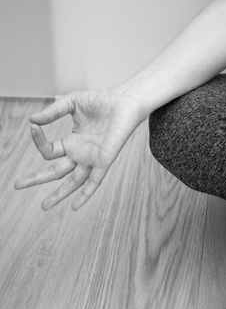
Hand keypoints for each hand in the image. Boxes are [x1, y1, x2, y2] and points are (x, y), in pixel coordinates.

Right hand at [14, 88, 146, 210]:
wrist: (124, 102)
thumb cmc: (100, 101)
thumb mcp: (71, 103)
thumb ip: (53, 112)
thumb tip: (32, 121)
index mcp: (71, 142)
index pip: (49, 151)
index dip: (38, 141)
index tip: (33, 126)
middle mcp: (79, 154)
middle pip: (54, 172)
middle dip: (36, 179)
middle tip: (17, 185)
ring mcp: (91, 160)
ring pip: (72, 182)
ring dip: (58, 194)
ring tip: (44, 207)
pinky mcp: (104, 161)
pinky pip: (94, 182)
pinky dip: (85, 194)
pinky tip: (74, 207)